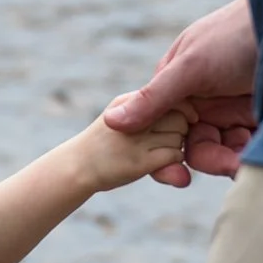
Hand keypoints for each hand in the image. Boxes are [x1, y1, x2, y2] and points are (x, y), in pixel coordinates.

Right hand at [74, 104, 189, 191]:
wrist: (76, 167)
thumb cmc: (102, 141)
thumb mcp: (117, 112)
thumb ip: (142, 107)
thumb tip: (182, 109)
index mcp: (128, 101)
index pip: (170, 96)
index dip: (183, 108)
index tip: (186, 118)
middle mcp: (132, 117)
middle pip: (179, 116)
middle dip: (182, 127)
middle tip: (172, 137)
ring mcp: (135, 140)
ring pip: (179, 136)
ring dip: (177, 145)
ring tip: (162, 150)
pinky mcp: (139, 162)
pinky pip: (174, 155)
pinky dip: (175, 160)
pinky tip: (163, 162)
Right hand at [104, 0, 257, 185]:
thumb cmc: (236, 35)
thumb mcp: (191, 66)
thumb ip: (154, 99)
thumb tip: (112, 123)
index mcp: (179, 85)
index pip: (163, 129)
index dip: (167, 154)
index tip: (178, 174)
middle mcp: (203, 99)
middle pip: (195, 144)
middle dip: (210, 158)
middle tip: (231, 164)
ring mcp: (232, 108)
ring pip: (223, 149)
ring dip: (234, 158)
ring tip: (250, 159)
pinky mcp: (259, 116)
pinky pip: (249, 146)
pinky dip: (253, 153)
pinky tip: (262, 151)